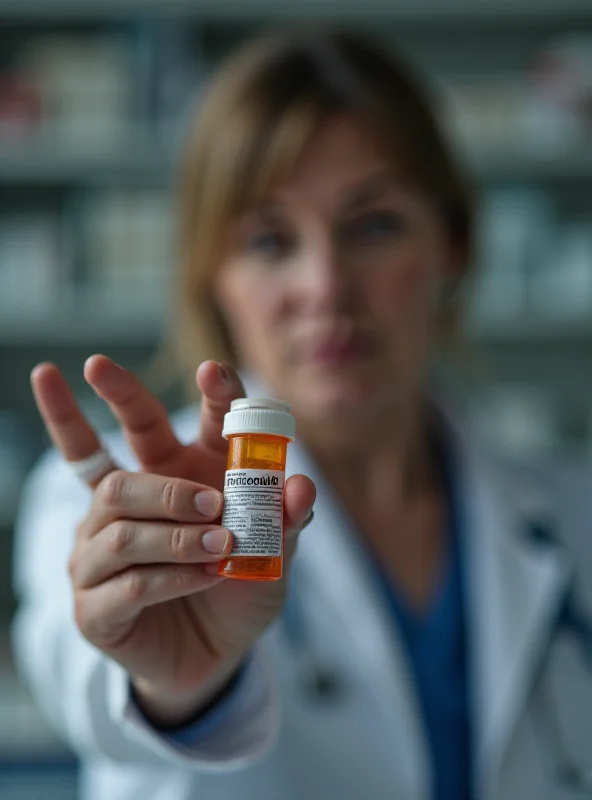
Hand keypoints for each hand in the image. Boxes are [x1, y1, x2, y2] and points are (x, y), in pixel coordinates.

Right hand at [31, 357, 315, 724]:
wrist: (216, 655)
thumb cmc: (239, 589)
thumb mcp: (275, 556)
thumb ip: (285, 522)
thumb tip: (300, 486)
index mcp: (173, 477)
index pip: (169, 423)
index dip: (197, 396)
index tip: (212, 371)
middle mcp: (128, 504)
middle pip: (103, 450)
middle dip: (111, 403)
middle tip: (120, 388)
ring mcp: (99, 551)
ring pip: (120, 514)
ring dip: (177, 527)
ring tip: (221, 545)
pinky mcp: (94, 603)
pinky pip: (127, 578)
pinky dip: (172, 576)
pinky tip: (202, 579)